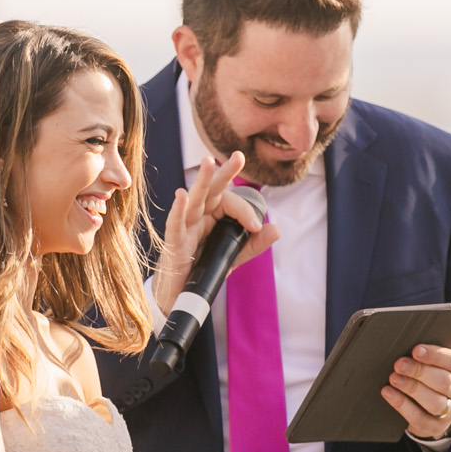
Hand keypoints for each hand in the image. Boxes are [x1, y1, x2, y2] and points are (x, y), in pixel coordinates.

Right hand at [152, 152, 277, 314]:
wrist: (180, 294)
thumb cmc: (203, 268)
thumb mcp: (233, 256)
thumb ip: (253, 243)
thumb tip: (276, 229)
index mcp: (212, 215)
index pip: (230, 203)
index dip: (245, 212)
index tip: (255, 227)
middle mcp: (199, 216)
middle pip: (212, 190)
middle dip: (225, 173)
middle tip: (239, 157)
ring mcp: (185, 227)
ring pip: (194, 200)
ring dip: (202, 181)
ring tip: (209, 162)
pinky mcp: (174, 243)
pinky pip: (175, 224)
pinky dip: (178, 210)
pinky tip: (182, 195)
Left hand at [383, 343, 450, 440]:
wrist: (437, 409)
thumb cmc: (434, 374)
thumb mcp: (439, 360)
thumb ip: (437, 344)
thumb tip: (428, 325)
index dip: (436, 355)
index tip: (415, 349)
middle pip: (445, 383)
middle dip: (420, 372)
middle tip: (399, 364)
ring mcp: (450, 412)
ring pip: (434, 402)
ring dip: (411, 388)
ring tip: (393, 378)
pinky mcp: (435, 427)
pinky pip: (419, 418)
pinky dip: (401, 405)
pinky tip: (388, 393)